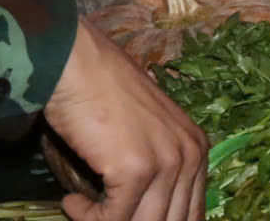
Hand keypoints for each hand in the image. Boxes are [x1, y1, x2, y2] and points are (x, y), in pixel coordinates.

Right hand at [43, 21, 206, 220]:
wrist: (76, 64)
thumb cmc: (102, 93)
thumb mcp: (146, 131)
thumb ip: (160, 168)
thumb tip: (150, 213)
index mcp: (197, 147)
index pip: (191, 212)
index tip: (129, 218)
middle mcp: (189, 155)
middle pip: (169, 219)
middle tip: (103, 216)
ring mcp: (166, 162)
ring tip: (82, 208)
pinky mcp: (136, 170)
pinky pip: (113, 218)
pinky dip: (88, 218)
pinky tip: (72, 203)